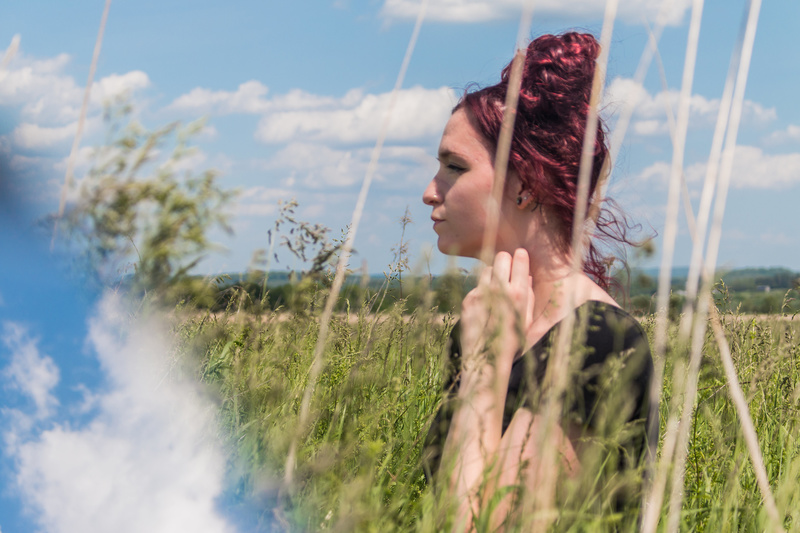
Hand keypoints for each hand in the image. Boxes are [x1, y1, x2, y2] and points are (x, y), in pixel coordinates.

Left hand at [459, 249, 534, 384]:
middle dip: (505, 260)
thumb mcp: (528, 320)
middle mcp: (499, 290)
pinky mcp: (468, 300)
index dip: (521, 257)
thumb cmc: (513, 342)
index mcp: (518, 294)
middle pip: (501, 258)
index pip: (519, 261)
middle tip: (507, 267)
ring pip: (487, 269)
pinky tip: (485, 305)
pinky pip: (477, 286)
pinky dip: (482, 291)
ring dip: (493, 274)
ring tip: (496, 287)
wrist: (486, 361)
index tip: (521, 255)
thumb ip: (529, 296)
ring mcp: (481, 294)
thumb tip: (528, 277)